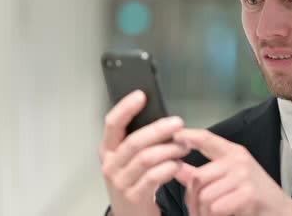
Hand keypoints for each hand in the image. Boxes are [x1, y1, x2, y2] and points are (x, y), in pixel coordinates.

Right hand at [99, 90, 189, 215]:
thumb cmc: (135, 181)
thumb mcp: (130, 159)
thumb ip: (140, 140)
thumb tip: (161, 118)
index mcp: (108, 150)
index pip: (112, 124)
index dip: (125, 108)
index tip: (141, 95)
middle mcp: (111, 165)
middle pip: (135, 141)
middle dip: (159, 129)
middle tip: (178, 123)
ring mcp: (121, 182)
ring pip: (147, 158)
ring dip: (170, 149)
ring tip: (184, 147)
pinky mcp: (134, 197)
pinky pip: (154, 177)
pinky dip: (169, 167)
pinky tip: (178, 164)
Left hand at [172, 129, 291, 215]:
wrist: (281, 211)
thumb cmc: (253, 196)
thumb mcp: (229, 179)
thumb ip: (203, 173)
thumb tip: (176, 168)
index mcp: (233, 152)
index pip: (206, 138)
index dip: (187, 136)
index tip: (173, 137)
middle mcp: (238, 160)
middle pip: (198, 178)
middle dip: (192, 200)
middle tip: (196, 212)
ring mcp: (244, 175)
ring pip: (205, 196)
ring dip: (204, 213)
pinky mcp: (248, 193)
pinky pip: (217, 207)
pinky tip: (226, 215)